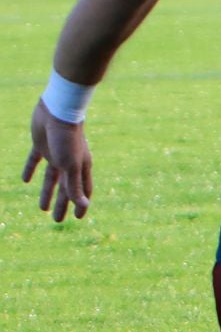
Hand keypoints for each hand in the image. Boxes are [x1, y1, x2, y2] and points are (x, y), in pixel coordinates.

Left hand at [23, 100, 92, 221]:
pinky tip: (25, 180)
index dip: (81, 205)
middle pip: (65, 188)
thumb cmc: (68, 139)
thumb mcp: (71, 166)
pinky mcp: (41, 145)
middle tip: (57, 220)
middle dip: (62, 204)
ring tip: (42, 208)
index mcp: (80, 168)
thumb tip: (83, 205)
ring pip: (51, 178)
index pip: (82, 191)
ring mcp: (55, 154)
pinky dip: (31, 170)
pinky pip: (35, 161)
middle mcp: (69, 163)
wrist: (58, 111)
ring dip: (47, 192)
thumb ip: (75, 186)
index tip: (78, 218)